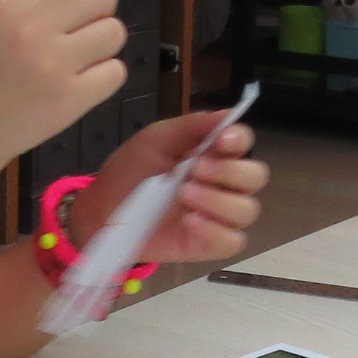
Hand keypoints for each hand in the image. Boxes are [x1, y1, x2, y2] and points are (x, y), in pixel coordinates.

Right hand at [0, 0, 126, 177]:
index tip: (59, 6)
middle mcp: (32, 24)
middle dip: (94, 11)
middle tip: (74, 33)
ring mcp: (54, 62)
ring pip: (114, 32)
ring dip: (101, 45)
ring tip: (74, 61)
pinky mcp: (71, 99)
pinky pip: (115, 73)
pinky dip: (102, 79)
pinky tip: (77, 85)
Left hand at [75, 110, 268, 264]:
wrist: (101, 210)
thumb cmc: (130, 171)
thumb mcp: (156, 139)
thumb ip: (193, 126)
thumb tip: (230, 113)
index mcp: (212, 153)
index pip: (244, 142)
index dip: (239, 140)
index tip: (220, 141)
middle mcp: (222, 183)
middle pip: (255, 177)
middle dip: (229, 173)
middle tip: (194, 171)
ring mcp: (217, 215)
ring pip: (247, 210)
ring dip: (218, 201)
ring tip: (183, 196)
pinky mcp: (208, 244)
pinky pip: (232, 241)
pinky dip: (215, 231)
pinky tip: (189, 222)